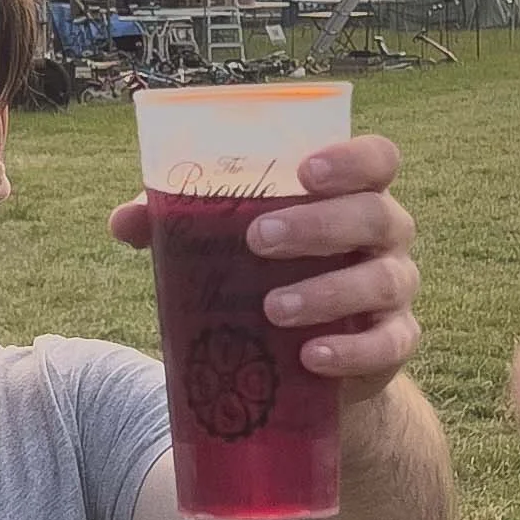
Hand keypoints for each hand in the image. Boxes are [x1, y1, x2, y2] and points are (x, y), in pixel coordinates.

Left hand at [112, 131, 421, 398]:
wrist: (309, 360)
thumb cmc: (268, 274)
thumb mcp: (228, 245)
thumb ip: (181, 224)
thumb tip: (123, 220)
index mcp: (352, 194)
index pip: (378, 158)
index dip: (351, 159)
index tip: (304, 171)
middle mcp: (386, 234)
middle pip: (377, 215)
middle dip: (319, 225)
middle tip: (258, 239)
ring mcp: (396, 288)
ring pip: (384, 280)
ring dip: (328, 292)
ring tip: (273, 308)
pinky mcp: (394, 342)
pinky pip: (388, 343)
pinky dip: (351, 351)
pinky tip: (311, 357)